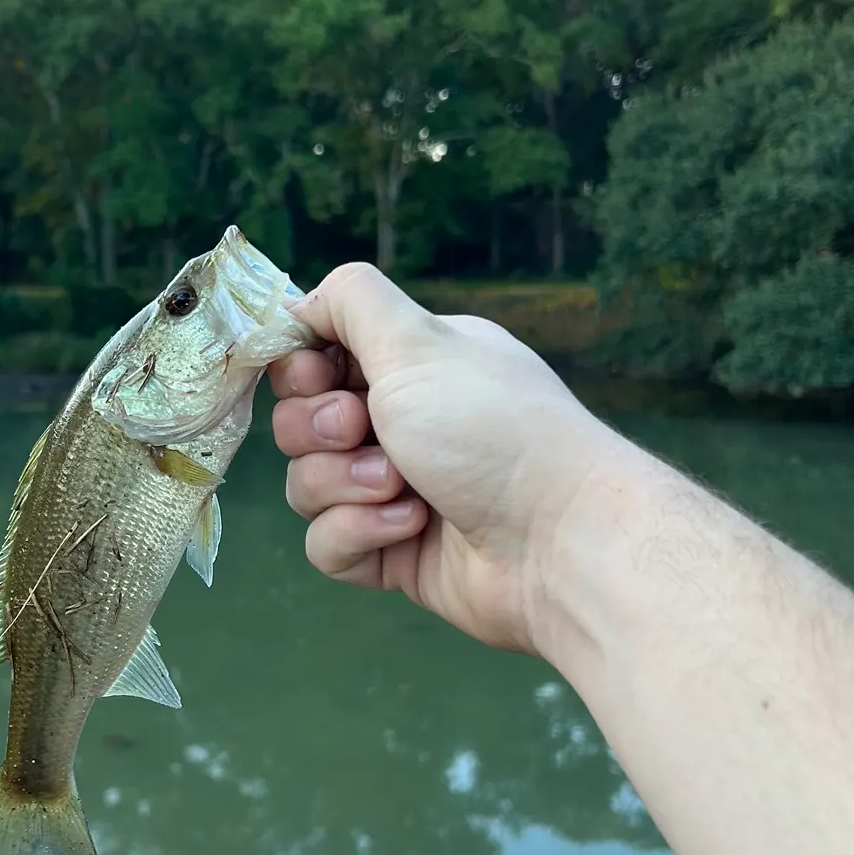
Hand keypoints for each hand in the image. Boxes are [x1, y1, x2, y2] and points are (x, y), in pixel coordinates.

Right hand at [268, 263, 621, 654]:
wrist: (555, 540)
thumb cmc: (491, 427)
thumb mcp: (417, 341)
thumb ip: (351, 301)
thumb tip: (298, 302)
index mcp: (411, 366)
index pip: (316, 359)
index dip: (301, 371)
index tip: (319, 376)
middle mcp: (401, 423)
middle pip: (299, 423)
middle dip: (320, 429)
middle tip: (363, 430)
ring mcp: (393, 491)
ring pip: (306, 485)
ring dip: (344, 484)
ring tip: (401, 488)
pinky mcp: (389, 553)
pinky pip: (327, 543)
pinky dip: (358, 533)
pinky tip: (410, 528)